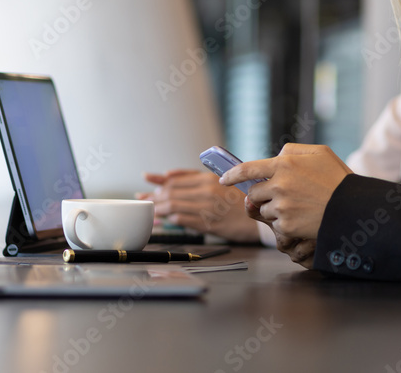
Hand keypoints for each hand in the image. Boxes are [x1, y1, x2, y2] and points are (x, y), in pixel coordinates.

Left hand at [138, 169, 259, 242]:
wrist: (258, 217)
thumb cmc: (240, 198)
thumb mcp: (221, 179)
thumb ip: (196, 176)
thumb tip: (168, 175)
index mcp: (209, 178)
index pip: (177, 178)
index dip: (159, 180)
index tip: (147, 179)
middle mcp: (206, 191)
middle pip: (171, 192)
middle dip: (153, 195)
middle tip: (141, 197)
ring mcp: (206, 207)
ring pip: (173, 206)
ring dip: (158, 208)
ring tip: (149, 210)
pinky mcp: (208, 224)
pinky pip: (182, 220)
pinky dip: (170, 220)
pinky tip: (163, 221)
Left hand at [221, 144, 350, 242]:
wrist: (351, 208)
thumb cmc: (337, 179)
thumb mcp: (320, 152)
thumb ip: (294, 150)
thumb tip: (277, 154)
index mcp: (284, 164)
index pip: (248, 168)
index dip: (232, 175)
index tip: (224, 179)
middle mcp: (279, 184)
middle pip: (254, 193)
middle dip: (262, 195)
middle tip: (280, 196)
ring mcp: (281, 206)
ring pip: (265, 210)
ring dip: (275, 210)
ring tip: (299, 207)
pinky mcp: (286, 225)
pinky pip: (276, 225)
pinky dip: (285, 223)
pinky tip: (302, 218)